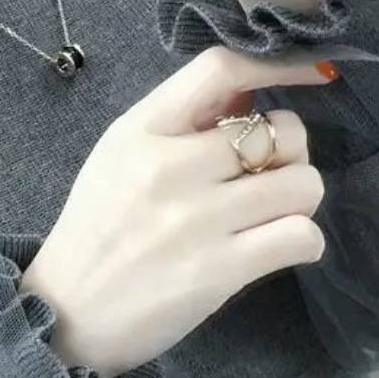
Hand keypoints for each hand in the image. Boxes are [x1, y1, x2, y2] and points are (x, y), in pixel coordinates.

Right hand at [19, 47, 334, 377]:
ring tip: (271, 215)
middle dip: (291, 153)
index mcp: (140, 131)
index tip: (313, 75)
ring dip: (299, 200)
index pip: (221, 69)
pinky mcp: (219, 270)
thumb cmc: (97, 231)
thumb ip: (180, 123)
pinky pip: (301, 236)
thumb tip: (250, 98)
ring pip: (302, 184)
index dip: (279, 66)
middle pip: (281, 130)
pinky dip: (303, 241)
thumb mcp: (119, 157)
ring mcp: (196, 220)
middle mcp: (169, 167)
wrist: (66, 311)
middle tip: (268, 176)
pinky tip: (278, 247)